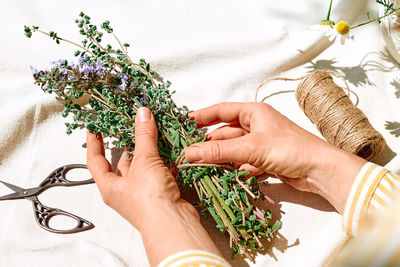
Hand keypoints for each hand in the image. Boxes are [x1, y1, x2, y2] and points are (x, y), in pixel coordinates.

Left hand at [87, 107, 220, 264]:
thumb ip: (144, 136)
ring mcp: (142, 194)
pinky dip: (161, 161)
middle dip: (127, 145)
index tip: (94, 129)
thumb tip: (142, 113)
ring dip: (147, 152)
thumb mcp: (144, 162)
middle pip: (121, 163)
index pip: (95, 161)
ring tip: (151, 133)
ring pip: (142, 167)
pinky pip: (157, 173)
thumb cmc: (149, 198)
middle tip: (131, 126)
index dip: (94, 143)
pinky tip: (167, 150)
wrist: (173, 223)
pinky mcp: (159, 194)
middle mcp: (123, 191)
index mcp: (110, 186)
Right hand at [185, 102, 365, 212]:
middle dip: (211, 144)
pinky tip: (228, 176)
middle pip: (226, 133)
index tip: (185, 122)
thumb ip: (219, 151)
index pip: (222, 110)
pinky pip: (244, 162)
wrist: (320, 170)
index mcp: (254, 112)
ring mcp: (262, 143)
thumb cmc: (289, 149)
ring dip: (222, 158)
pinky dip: (236, 169)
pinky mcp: (267, 159)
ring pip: (234, 149)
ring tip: (204, 167)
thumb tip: (189, 153)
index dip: (203, 115)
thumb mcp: (251, 148)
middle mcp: (257, 125)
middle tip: (191, 154)